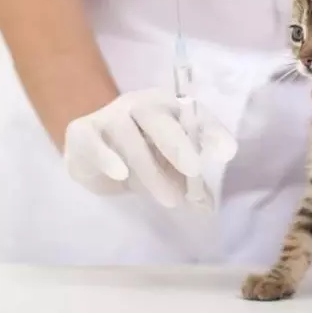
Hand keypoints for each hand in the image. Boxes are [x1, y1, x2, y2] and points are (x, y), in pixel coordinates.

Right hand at [63, 88, 237, 207]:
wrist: (90, 155)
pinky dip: (107, 157)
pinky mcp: (83, 131)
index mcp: (170, 108)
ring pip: (130, 138)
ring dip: (150, 171)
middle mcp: (142, 105)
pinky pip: (96, 143)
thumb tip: (208, 207)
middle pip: (160, 119)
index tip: (228, 152)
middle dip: (178, 144)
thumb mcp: (168, 169)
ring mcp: (110, 115)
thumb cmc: (140, 156)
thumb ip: (189, 185)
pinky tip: (119, 173)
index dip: (212, 131)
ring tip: (169, 200)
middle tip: (194, 169)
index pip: (195, 114)